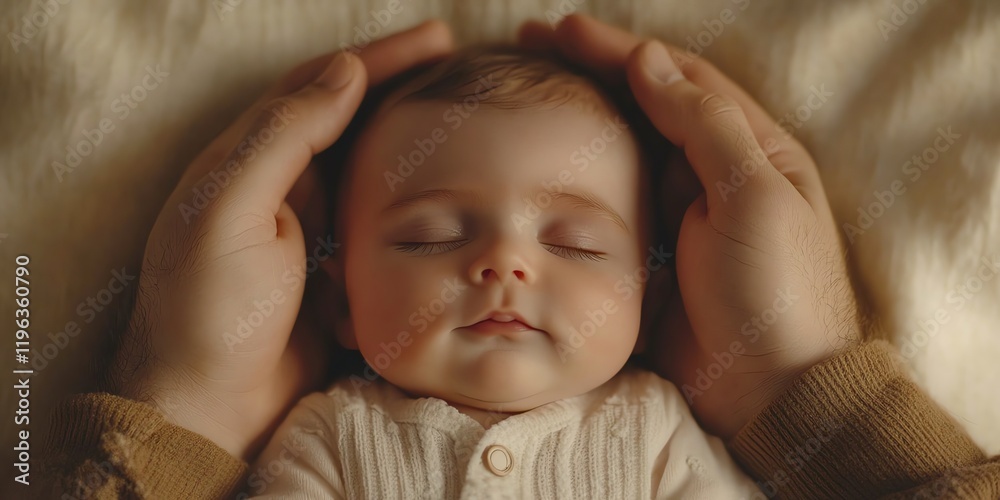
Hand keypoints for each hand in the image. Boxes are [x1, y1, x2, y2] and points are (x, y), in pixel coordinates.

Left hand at [110, 21, 452, 459]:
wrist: (208, 408)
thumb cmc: (207, 312)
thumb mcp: (231, 212)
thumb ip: (282, 137)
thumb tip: (343, 69)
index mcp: (249, 161)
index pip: (319, 87)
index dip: (378, 59)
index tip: (435, 40)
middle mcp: (281, 185)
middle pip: (351, 116)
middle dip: (404, 86)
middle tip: (464, 64)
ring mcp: (312, 228)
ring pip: (372, 164)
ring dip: (414, 136)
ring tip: (465, 114)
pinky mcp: (339, 268)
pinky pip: (385, 218)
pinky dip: (417, 195)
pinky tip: (450, 186)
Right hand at [520, 15, 861, 437]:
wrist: (773, 390)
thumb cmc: (776, 290)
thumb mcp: (754, 197)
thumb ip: (705, 125)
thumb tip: (652, 61)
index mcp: (748, 148)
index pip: (678, 78)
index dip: (621, 50)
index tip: (564, 30)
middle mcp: (710, 172)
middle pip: (644, 105)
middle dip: (590, 72)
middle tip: (530, 45)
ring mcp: (676, 214)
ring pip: (621, 151)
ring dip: (579, 118)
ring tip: (527, 93)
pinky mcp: (647, 255)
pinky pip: (605, 204)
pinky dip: (574, 178)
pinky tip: (540, 165)